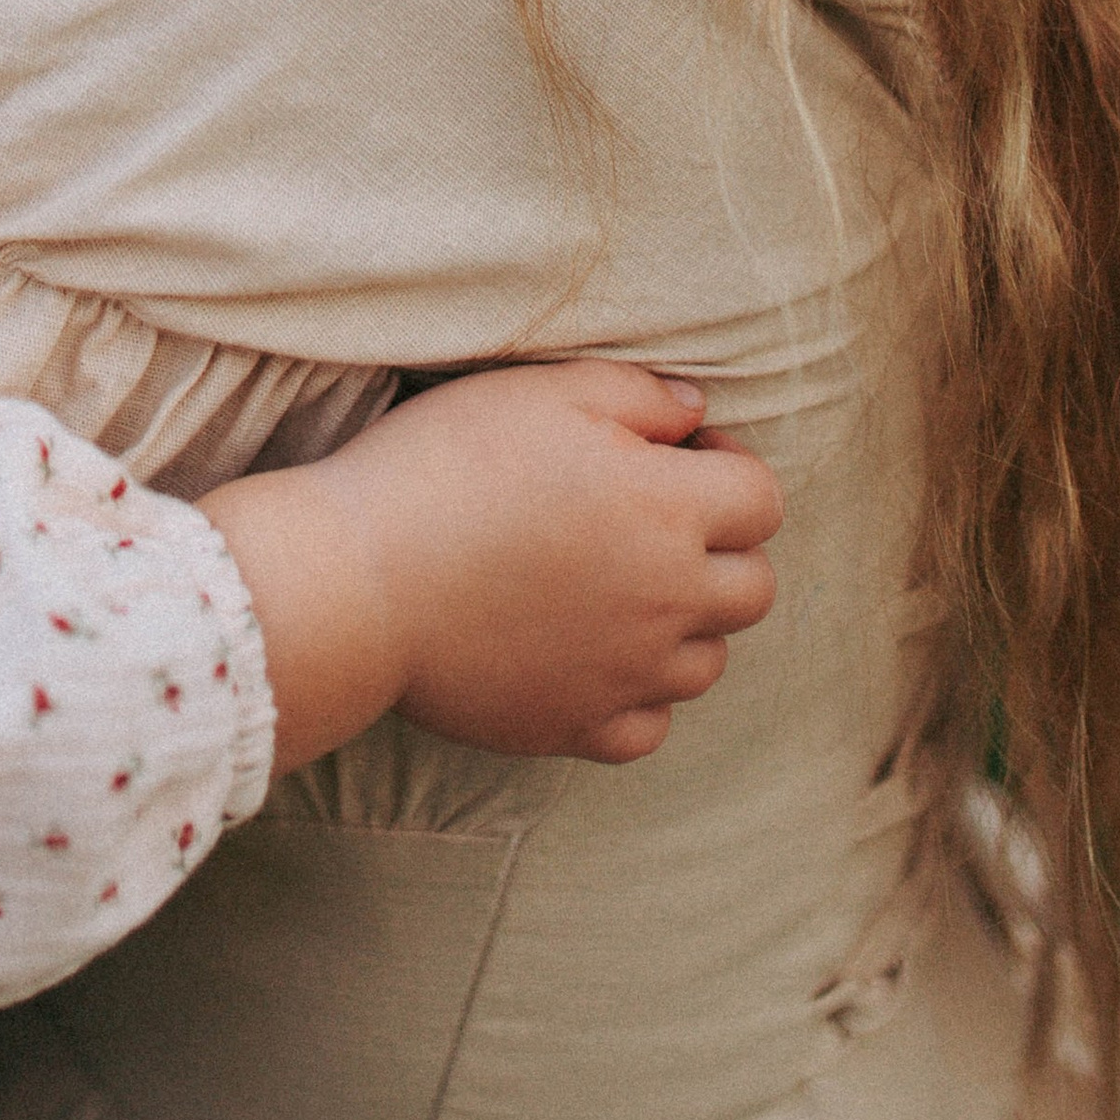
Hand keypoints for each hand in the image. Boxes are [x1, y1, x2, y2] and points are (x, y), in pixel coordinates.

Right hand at [204, 362, 780, 777]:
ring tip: (613, 586)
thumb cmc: (443, 466)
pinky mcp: (576, 727)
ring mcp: (626, 675)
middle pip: (753, 588)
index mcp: (669, 510)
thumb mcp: (541, 392)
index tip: (673, 452)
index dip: (726, 463)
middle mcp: (668, 601)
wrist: (357, 579)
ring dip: (683, 622)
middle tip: (649, 520)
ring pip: (707, 661)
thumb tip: (694, 411)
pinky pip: (648, 725)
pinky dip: (635, 693)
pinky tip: (589, 653)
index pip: (762, 498)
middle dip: (721, 547)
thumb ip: (637, 394)